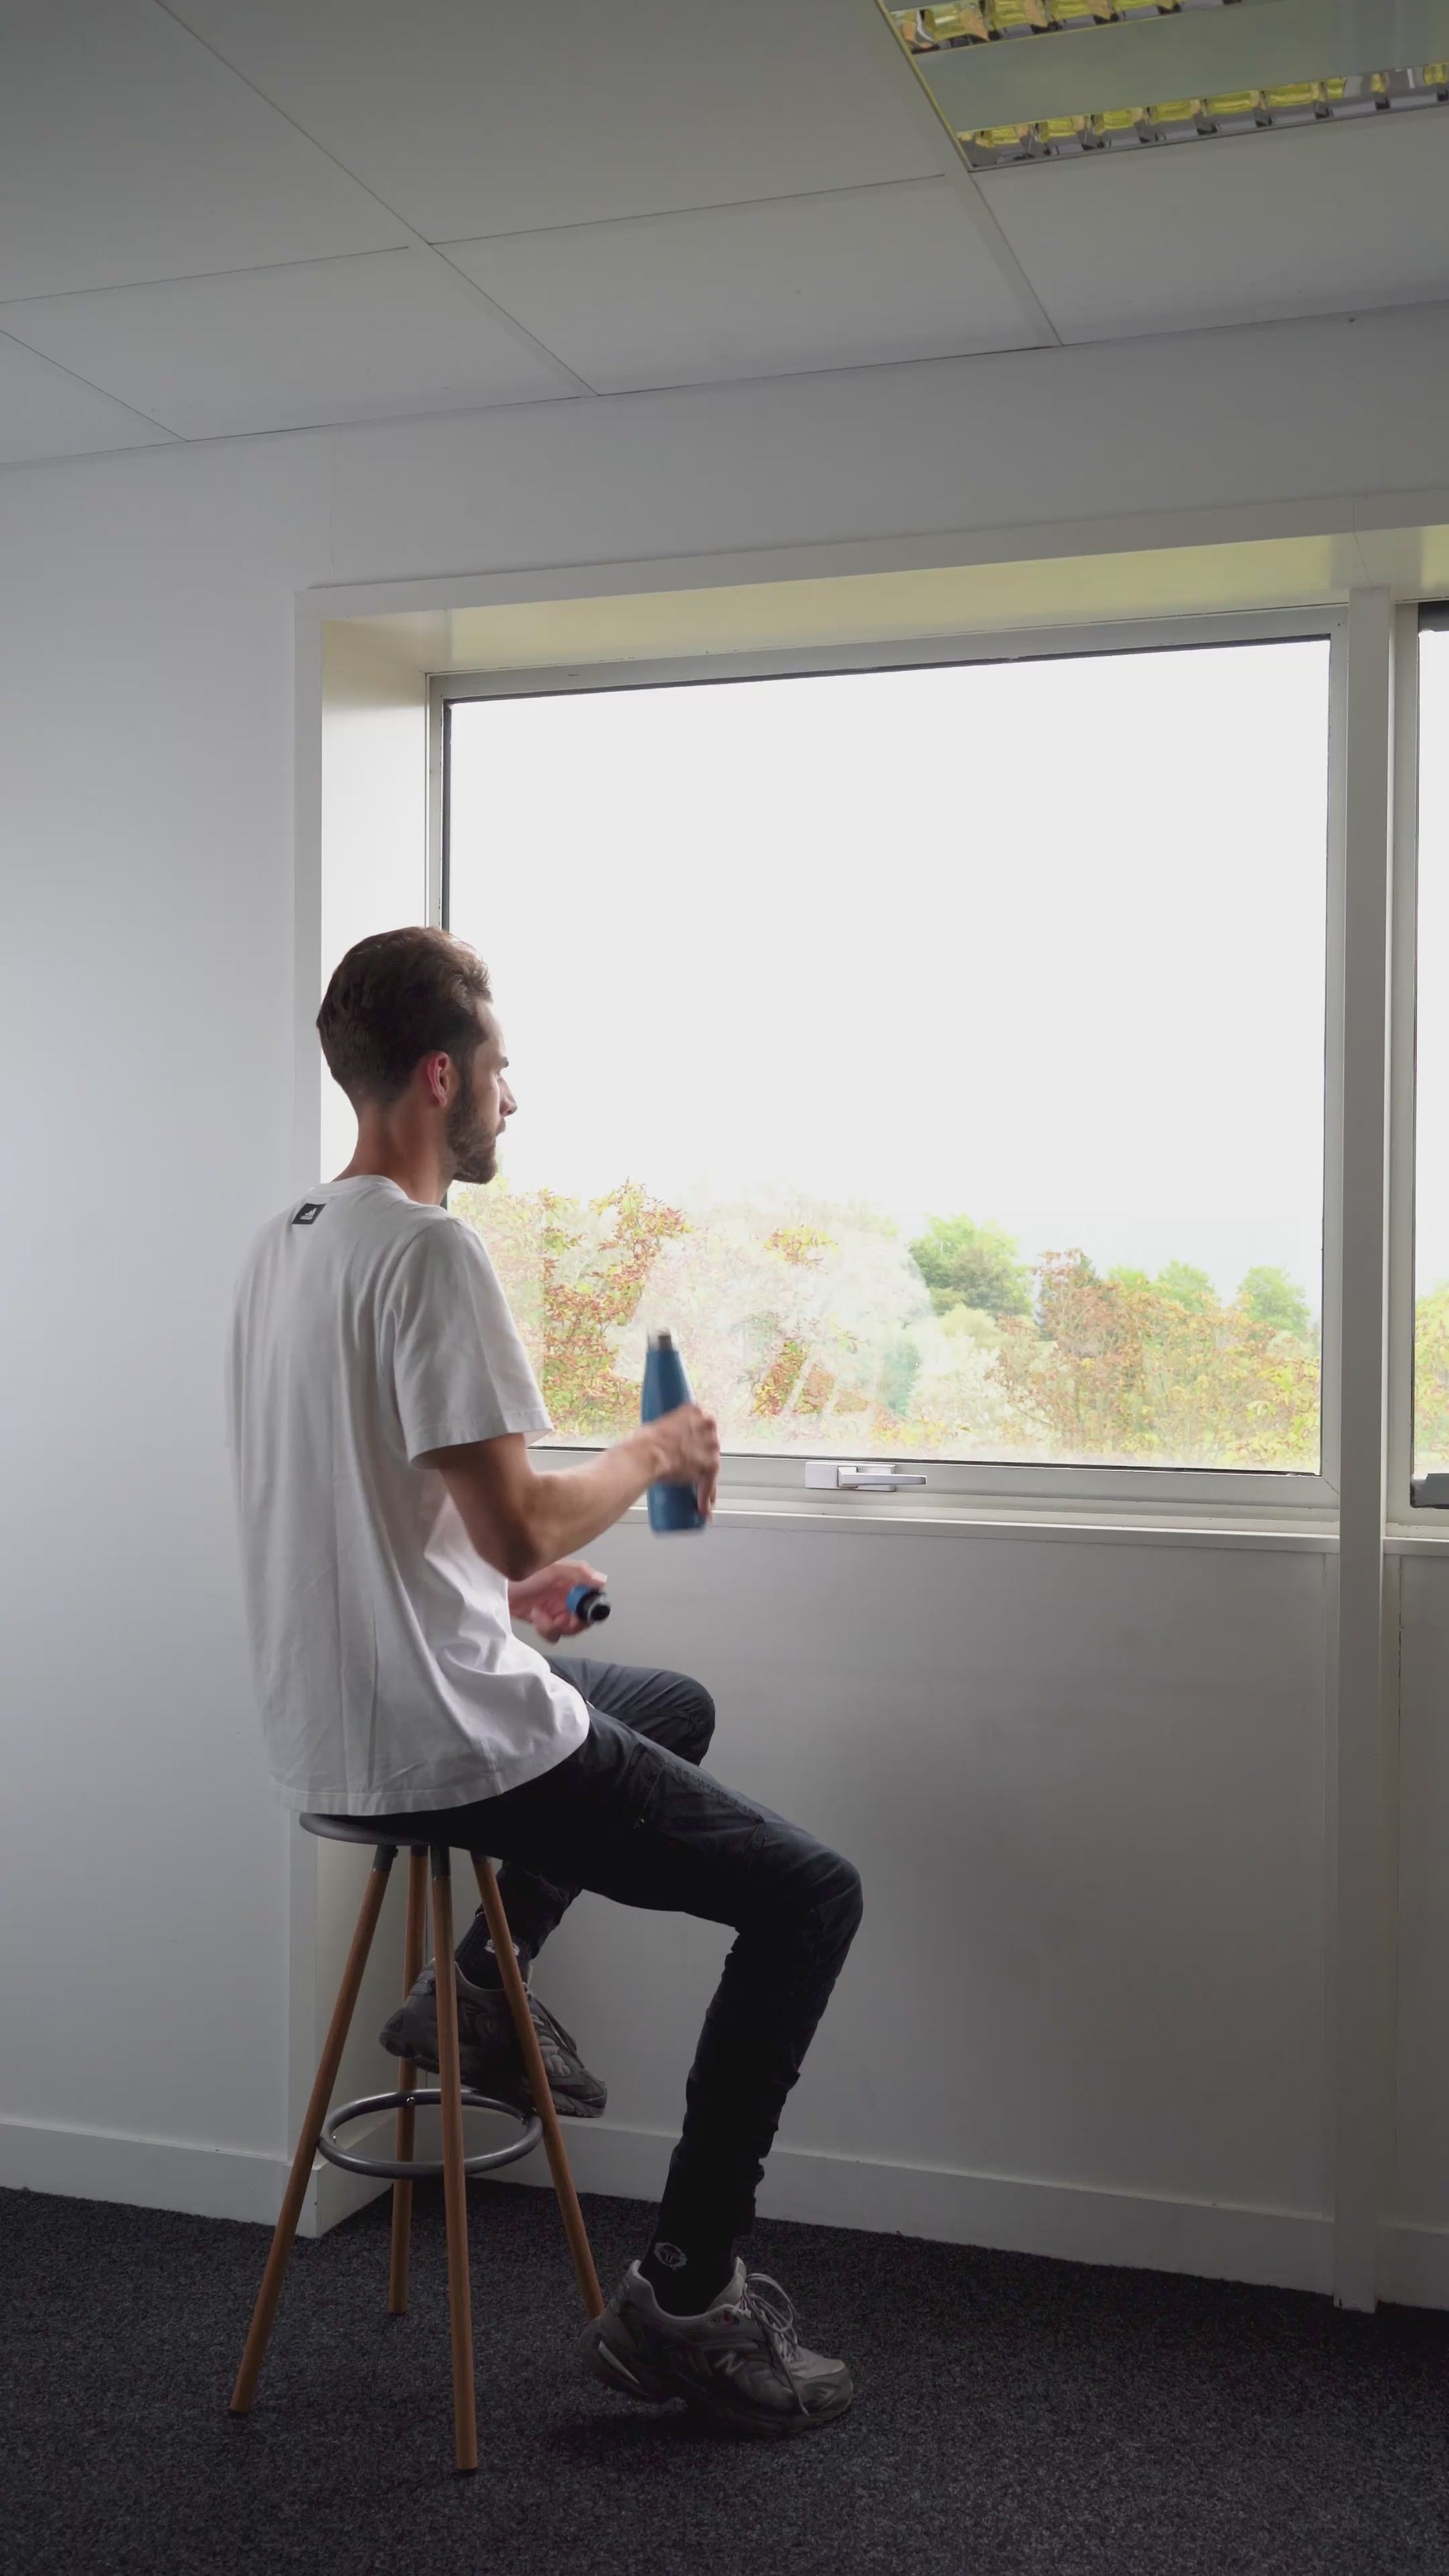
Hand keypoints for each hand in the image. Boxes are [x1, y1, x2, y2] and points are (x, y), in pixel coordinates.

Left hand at [508, 1558, 608, 1643]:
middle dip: (573, 1623)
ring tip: (541, 1616)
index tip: (579, 1613)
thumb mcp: (552, 1569)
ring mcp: (555, 1609)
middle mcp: (567, 1597)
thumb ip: (578, 1573)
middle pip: (584, 1619)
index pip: (593, 1599)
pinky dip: (545, 1629)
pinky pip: (553, 1633)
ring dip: (556, 1626)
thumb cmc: (522, 1574)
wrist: (495, 1587)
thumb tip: (603, 1580)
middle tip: (561, 1620)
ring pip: (569, 1629)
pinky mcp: (543, 1620)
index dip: (591, 1610)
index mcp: (573, 1582)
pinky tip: (535, 1616)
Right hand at [649, 1402, 720, 1522]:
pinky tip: (703, 1510)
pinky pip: (709, 1484)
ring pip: (712, 1466)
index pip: (700, 1426)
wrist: (647, 1454)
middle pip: (709, 1445)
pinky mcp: (711, 1465)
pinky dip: (706, 1498)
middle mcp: (707, 1424)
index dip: (697, 1439)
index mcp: (694, 1410)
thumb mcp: (654, 1427)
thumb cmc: (642, 1441)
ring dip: (707, 1482)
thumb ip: (661, 1432)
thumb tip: (653, 1444)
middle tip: (692, 1474)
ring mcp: (711, 1445)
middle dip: (703, 1460)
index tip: (691, 1449)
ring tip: (700, 1498)